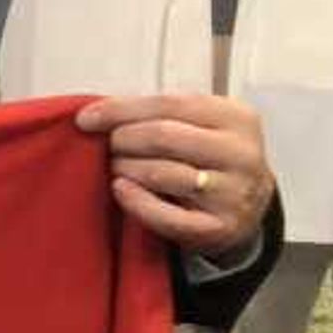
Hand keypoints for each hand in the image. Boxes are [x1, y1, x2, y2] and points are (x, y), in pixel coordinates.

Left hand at [74, 91, 275, 255]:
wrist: (246, 208)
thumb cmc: (208, 159)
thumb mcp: (198, 126)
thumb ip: (158, 114)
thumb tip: (95, 113)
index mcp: (237, 118)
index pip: (170, 104)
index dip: (121, 109)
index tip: (85, 118)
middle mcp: (242, 153)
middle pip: (163, 136)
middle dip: (123, 139)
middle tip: (109, 146)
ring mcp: (234, 192)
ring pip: (161, 173)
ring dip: (126, 168)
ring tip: (117, 167)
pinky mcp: (220, 227)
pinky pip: (164, 215)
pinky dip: (135, 201)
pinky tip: (120, 189)